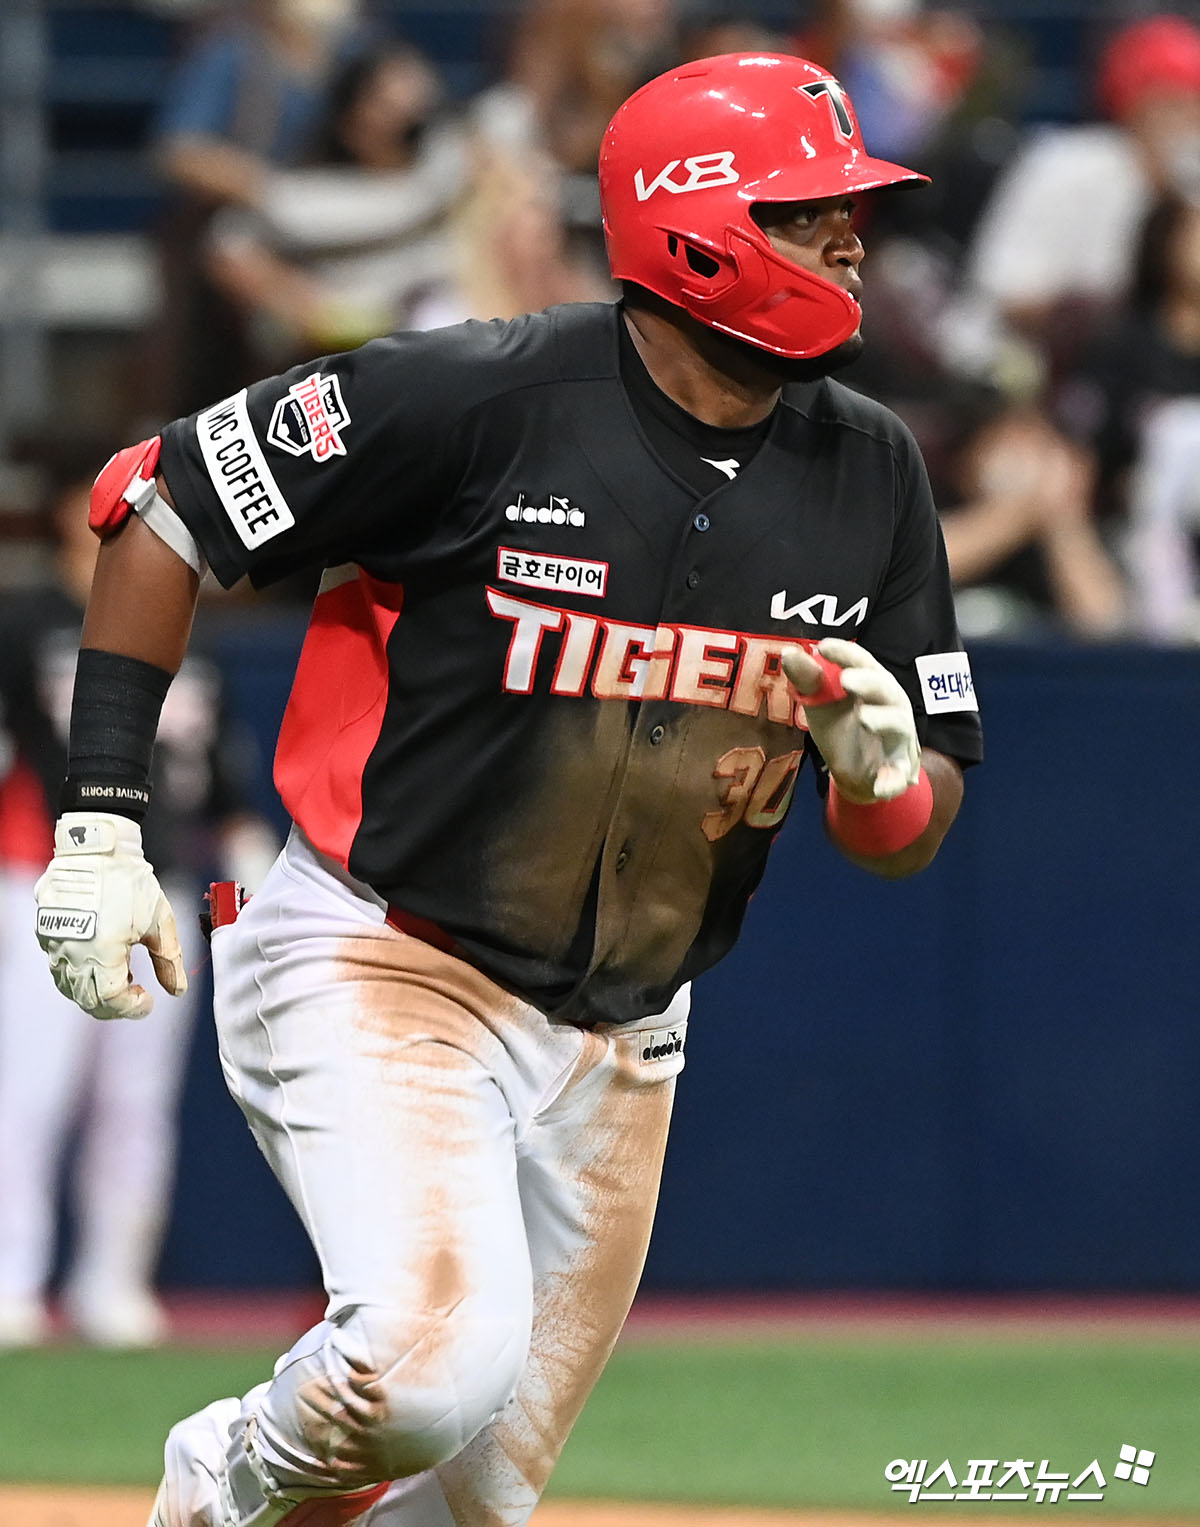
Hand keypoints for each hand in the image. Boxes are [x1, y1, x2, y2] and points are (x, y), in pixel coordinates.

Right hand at [34, 813, 187, 1019]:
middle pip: (88, 1000)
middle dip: (114, 1005)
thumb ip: (169, 960)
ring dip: (95, 991)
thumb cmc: (131, 883)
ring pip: (70, 986)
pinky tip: (101, 963)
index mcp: (101, 953)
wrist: (98, 848)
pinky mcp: (46, 932)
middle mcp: (72, 953)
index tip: (149, 1001)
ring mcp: (54, 944)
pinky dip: (79, 974)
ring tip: (121, 976)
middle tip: (136, 994)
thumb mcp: (160, 921)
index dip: (131, 1008)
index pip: (111, 1000)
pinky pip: (59, 966)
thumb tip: (178, 990)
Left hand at [783, 638, 920, 802]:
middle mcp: (890, 705)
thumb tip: (788, 652)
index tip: (822, 647)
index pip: (862, 662)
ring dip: (883, 720)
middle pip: (885, 688)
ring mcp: (897, 737)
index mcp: (872, 684)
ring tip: (864, 717)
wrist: (856, 773)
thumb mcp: (820, 703)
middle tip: (847, 679)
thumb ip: (807, 679)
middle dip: (869, 682)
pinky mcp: (898, 769)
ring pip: (899, 724)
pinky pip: (899, 774)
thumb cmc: (843, 728)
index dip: (845, 654)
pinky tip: (881, 786)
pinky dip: (892, 779)